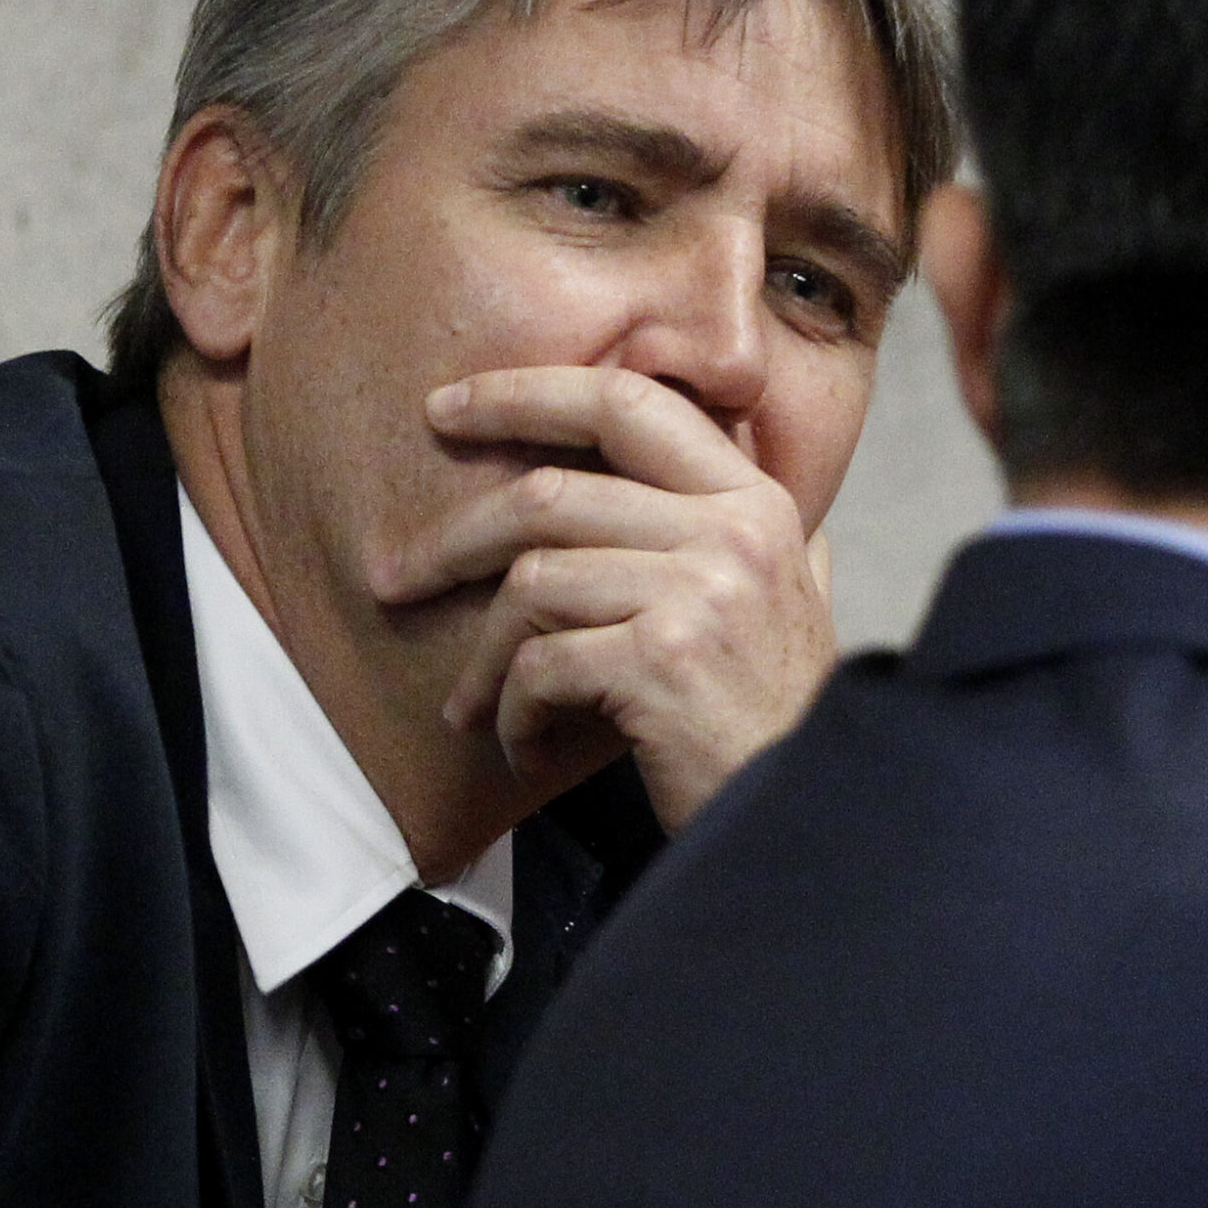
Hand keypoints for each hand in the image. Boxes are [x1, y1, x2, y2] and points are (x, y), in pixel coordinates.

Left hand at [371, 366, 839, 830]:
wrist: (810, 815)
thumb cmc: (775, 715)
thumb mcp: (776, 592)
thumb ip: (726, 524)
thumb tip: (659, 452)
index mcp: (752, 499)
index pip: (626, 399)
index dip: (525, 393)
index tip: (449, 407)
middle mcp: (732, 530)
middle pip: (550, 494)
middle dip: (453, 539)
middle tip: (397, 576)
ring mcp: (701, 592)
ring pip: (532, 584)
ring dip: (484, 658)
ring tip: (477, 706)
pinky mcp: (662, 660)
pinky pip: (539, 666)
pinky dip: (514, 714)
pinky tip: (527, 747)